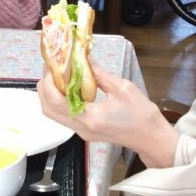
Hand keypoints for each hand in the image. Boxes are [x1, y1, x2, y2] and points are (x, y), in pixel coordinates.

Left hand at [37, 61, 178, 166]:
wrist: (151, 137)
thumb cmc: (141, 113)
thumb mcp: (122, 88)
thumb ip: (99, 74)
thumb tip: (83, 57)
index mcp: (90, 118)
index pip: (56, 101)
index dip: (48, 81)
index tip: (50, 64)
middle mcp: (81, 128)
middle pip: (48, 110)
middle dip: (44, 88)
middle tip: (50, 68)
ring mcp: (82, 132)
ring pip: (54, 114)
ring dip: (50, 94)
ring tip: (57, 74)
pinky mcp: (85, 131)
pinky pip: (65, 115)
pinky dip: (60, 100)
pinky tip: (68, 86)